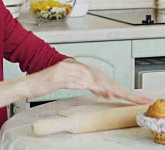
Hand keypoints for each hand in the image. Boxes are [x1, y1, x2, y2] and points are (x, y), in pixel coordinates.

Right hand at [25, 60, 151, 104]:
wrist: (27, 83)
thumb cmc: (47, 84)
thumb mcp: (69, 83)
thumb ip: (86, 84)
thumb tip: (104, 91)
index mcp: (80, 69)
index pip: (104, 77)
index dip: (120, 87)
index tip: (134, 95)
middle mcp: (76, 66)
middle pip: (104, 77)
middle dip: (121, 89)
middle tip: (137, 98)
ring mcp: (68, 70)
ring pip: (94, 78)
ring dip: (109, 88)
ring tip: (122, 96)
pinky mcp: (60, 75)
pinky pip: (79, 81)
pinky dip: (91, 86)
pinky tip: (101, 91)